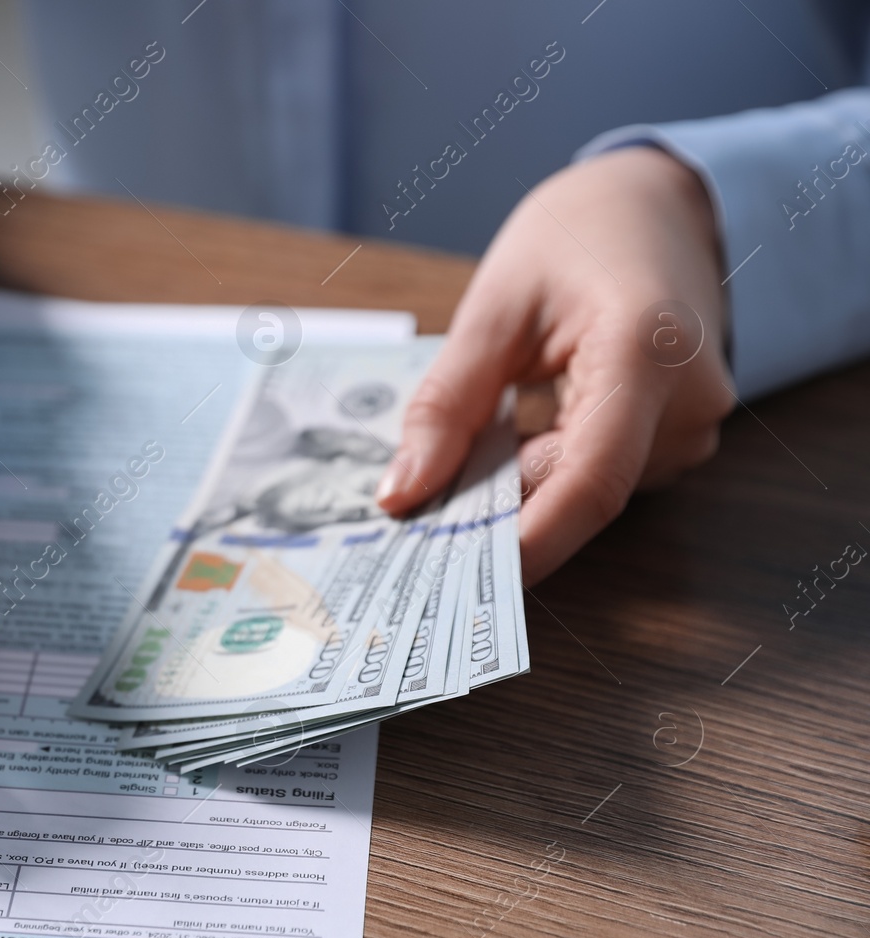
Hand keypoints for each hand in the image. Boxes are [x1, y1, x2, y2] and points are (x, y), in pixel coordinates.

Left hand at [376, 146, 735, 580]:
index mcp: (645, 352)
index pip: (589, 481)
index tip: (453, 577)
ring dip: (517, 482)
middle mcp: (688, 402)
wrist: (659, 202)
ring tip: (471, 438)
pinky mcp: (679, 438)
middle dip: (494, 506)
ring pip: (584, 490)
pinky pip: (599, 475)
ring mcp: (694, 426)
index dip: (524, 542)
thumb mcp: (490, 308)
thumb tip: (401, 496)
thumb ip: (445, 406)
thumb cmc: (575, 236)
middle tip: (416, 504)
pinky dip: (543, 468)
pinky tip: (512, 433)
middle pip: (578, 491)